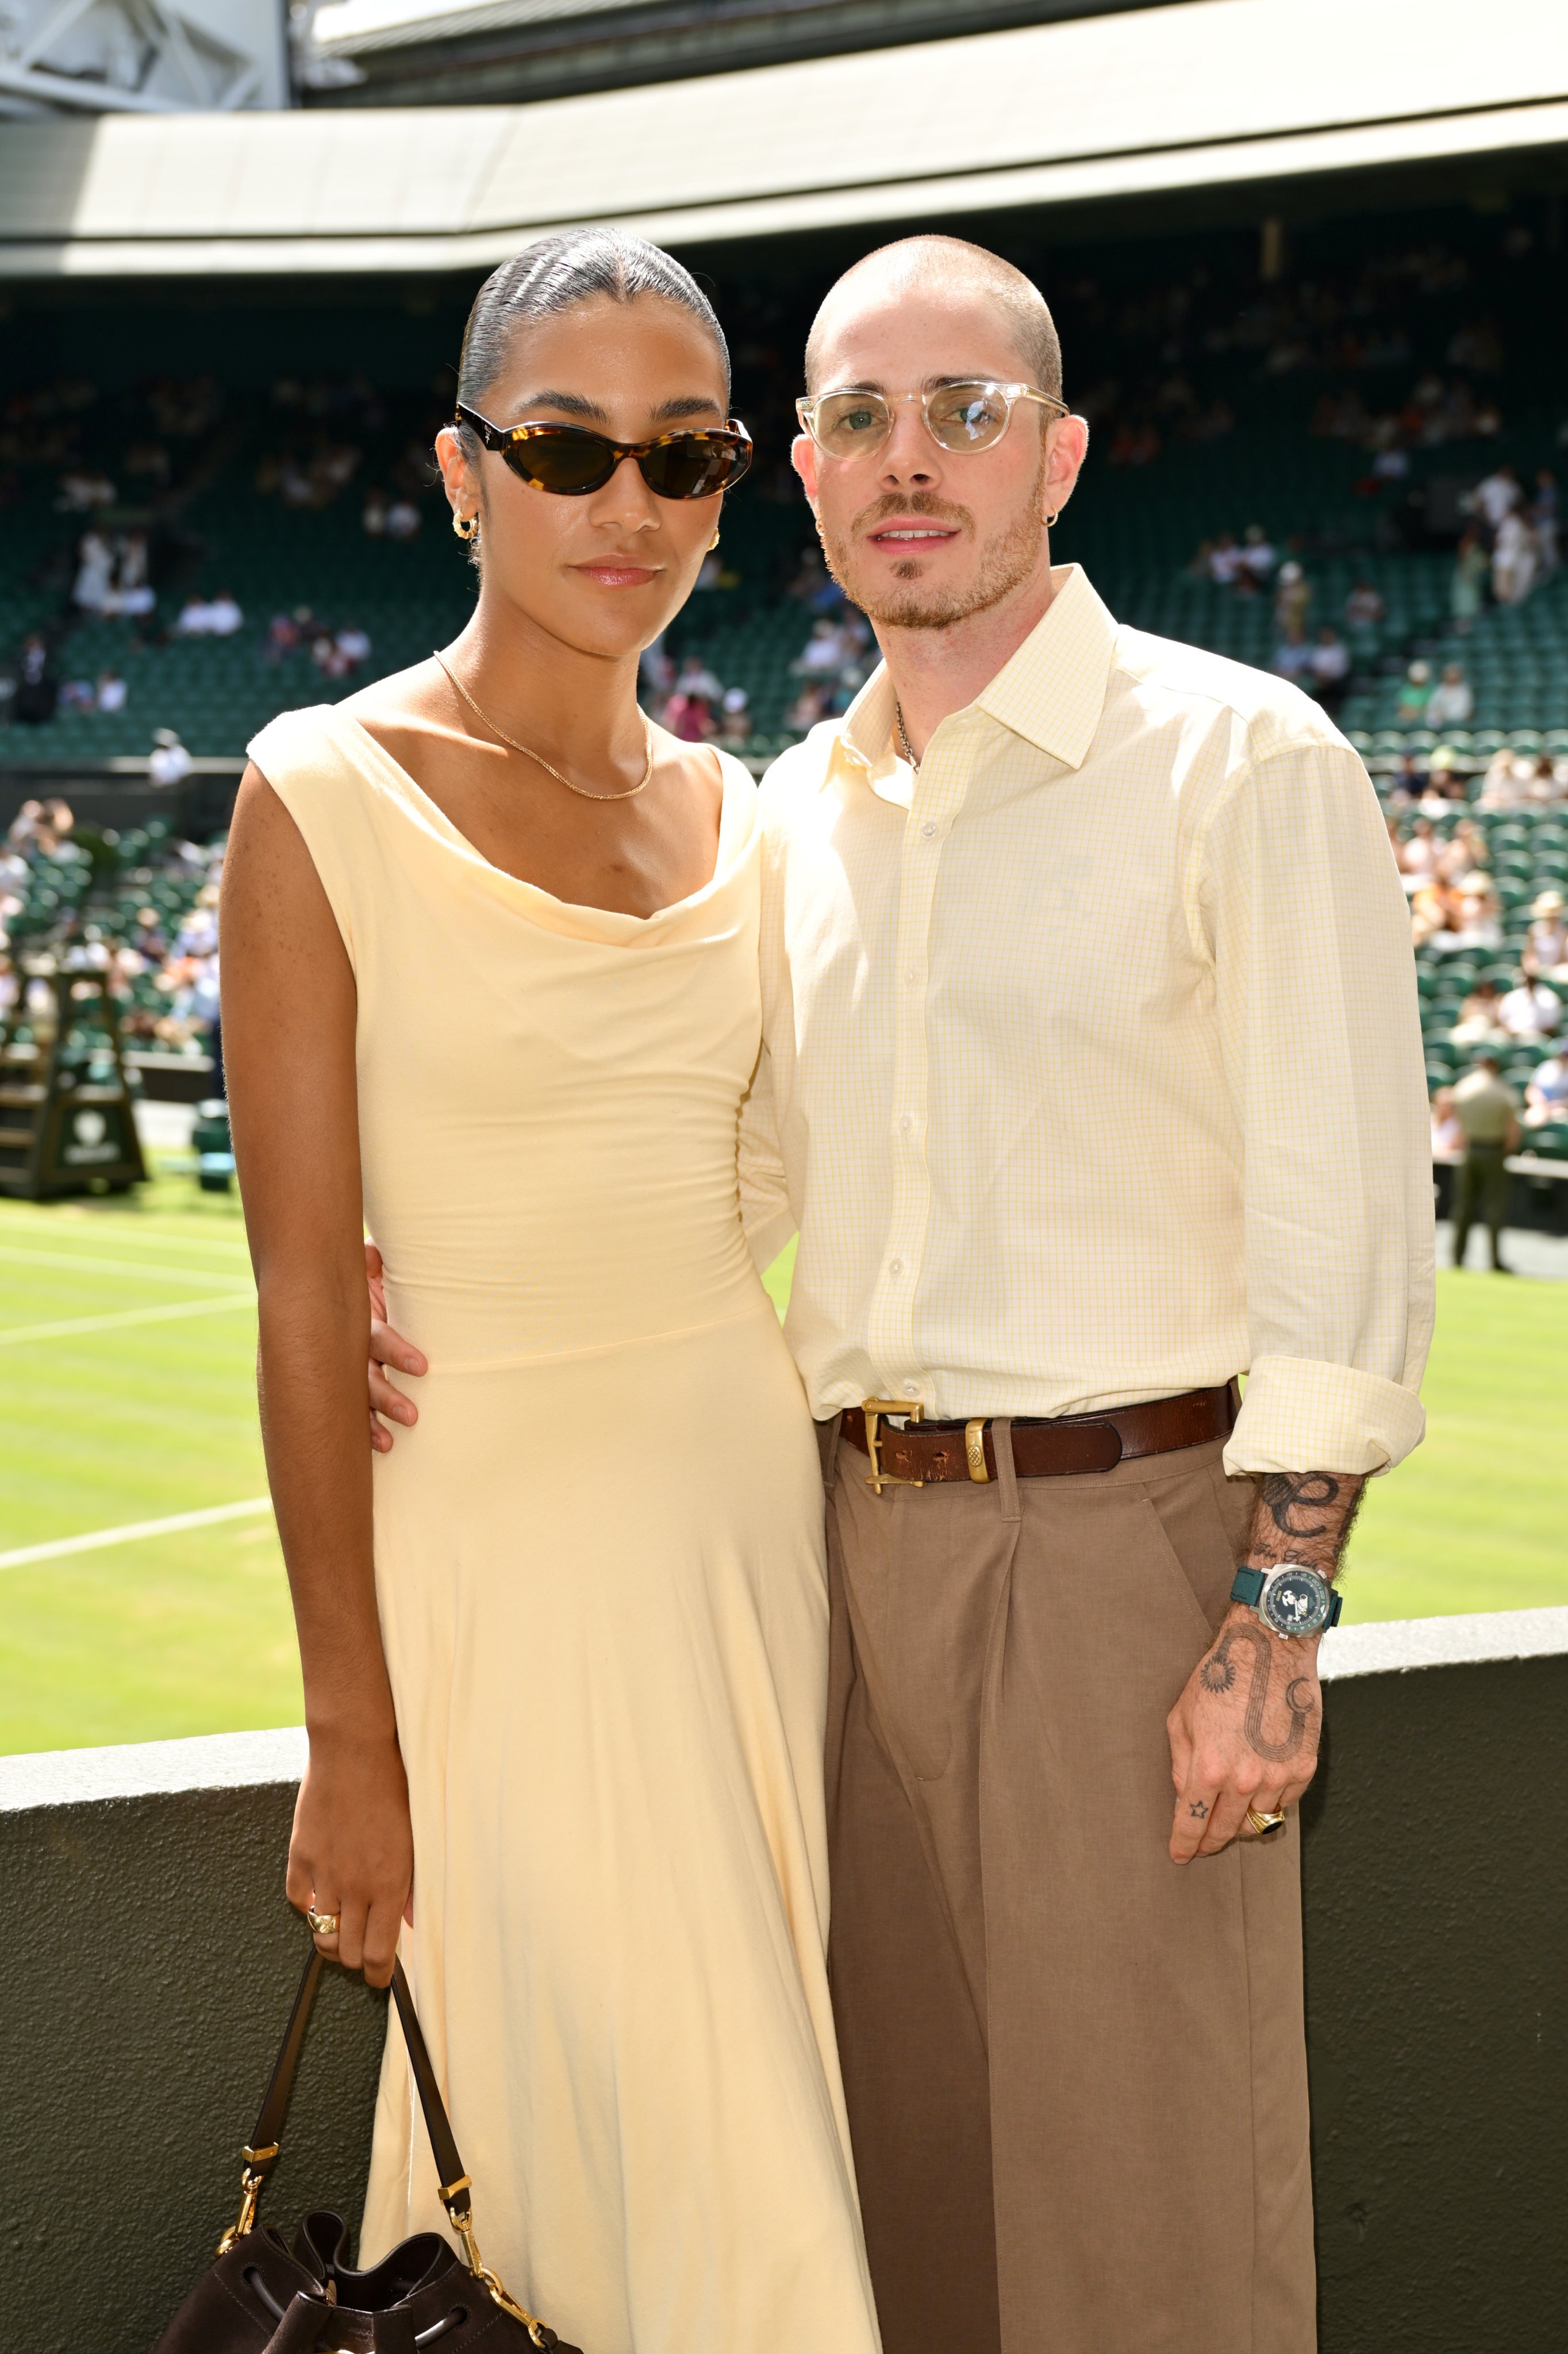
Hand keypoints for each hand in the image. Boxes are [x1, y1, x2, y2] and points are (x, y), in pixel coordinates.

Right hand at [285, 1724, 413, 1986]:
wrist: (355, 1751)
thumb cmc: (395, 1789)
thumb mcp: (417, 1839)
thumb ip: (413, 1886)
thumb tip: (411, 1923)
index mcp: (389, 1885)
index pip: (377, 1955)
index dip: (378, 1975)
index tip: (380, 1976)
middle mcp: (354, 1886)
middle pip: (346, 1952)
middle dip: (356, 1959)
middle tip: (364, 1950)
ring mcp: (323, 1872)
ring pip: (320, 1932)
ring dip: (332, 1937)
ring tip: (343, 1926)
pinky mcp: (299, 1855)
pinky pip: (297, 1899)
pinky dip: (307, 1903)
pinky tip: (320, 1893)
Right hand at [365, 1241, 425, 1453]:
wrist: (335, 1286)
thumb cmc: (371, 1274)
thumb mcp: (371, 1265)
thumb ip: (372, 1261)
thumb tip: (373, 1253)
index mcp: (360, 1319)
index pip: (377, 1337)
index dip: (397, 1351)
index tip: (422, 1367)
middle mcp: (351, 1346)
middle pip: (365, 1374)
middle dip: (386, 1396)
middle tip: (411, 1415)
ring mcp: (348, 1368)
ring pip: (358, 1397)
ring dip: (374, 1419)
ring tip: (390, 1442)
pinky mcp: (351, 1384)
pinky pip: (355, 1410)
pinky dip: (366, 1429)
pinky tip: (380, 1446)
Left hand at [1166, 1606, 1321, 1862]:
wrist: (1270, 1648)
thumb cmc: (1220, 1677)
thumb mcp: (1182, 1718)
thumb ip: (1181, 1764)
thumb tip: (1184, 1798)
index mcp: (1210, 1767)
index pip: (1192, 1823)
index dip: (1183, 1844)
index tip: (1179, 1855)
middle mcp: (1246, 1779)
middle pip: (1226, 1831)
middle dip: (1210, 1842)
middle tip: (1202, 1844)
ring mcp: (1279, 1776)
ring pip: (1258, 1822)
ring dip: (1241, 1824)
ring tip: (1229, 1817)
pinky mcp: (1304, 1767)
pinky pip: (1285, 1805)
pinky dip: (1269, 1806)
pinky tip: (1257, 1795)